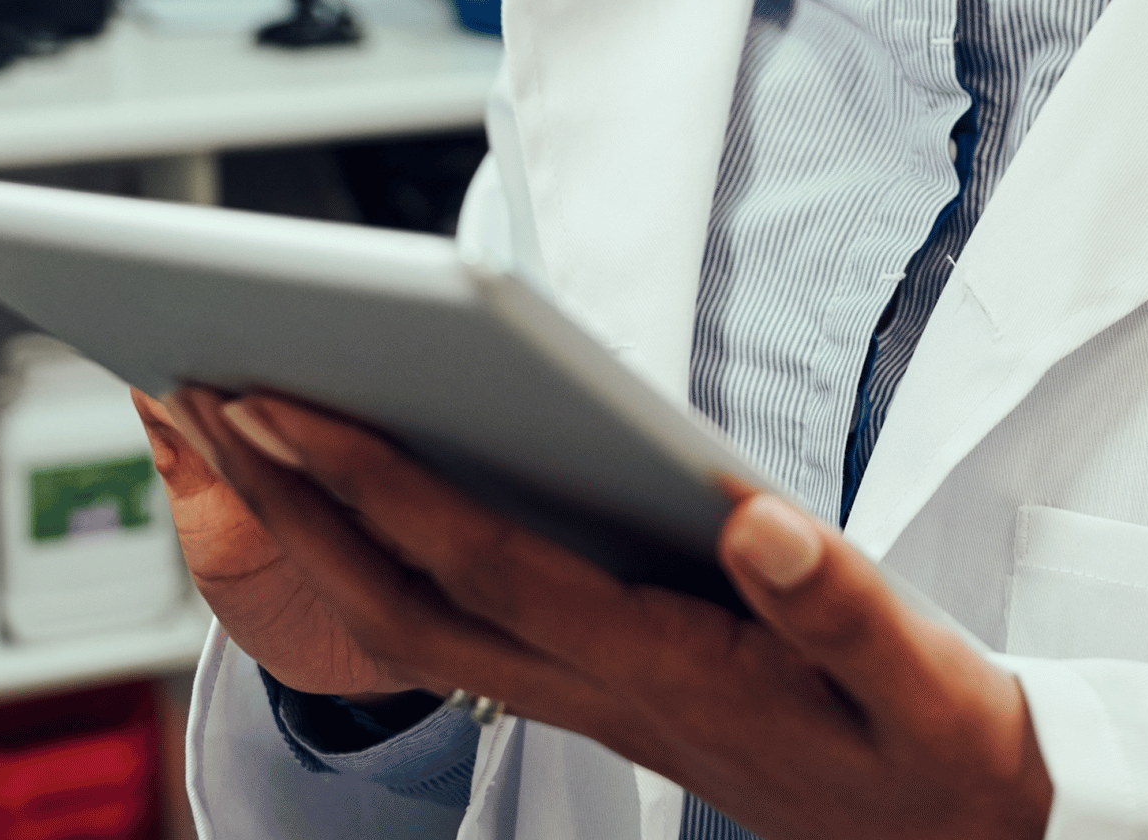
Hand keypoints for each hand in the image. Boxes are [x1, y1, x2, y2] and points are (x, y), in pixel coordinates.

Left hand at [170, 385, 1050, 839]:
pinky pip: (457, 630)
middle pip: (412, 604)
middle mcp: (606, 693)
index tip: (297, 402)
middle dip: (299, 499)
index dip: (388, 489)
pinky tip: (349, 497)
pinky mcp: (603, 691)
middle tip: (209, 391)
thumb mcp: (924, 683)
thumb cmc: (938, 756)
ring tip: (242, 428)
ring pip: (417, 625)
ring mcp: (592, 701)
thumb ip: (840, 604)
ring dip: (316, 532)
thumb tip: (755, 523)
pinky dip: (380, 559)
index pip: (498, 572)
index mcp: (675, 672)